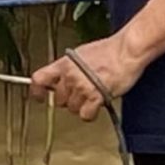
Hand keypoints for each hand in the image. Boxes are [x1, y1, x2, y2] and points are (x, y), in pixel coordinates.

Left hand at [28, 35, 146, 122]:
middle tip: (80, 94)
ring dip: (81, 106)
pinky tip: (97, 105)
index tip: (39, 97)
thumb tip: (62, 76)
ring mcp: (82, 86)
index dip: (36, 91)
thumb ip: (69, 66)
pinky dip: (91, 113)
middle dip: (68, 100)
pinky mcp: (96, 96)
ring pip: (72, 108)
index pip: (39, 79)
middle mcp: (70, 75)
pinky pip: (85, 115)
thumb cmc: (109, 50)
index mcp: (64, 63)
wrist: (127, 51)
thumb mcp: (81, 54)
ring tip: (92, 96)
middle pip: (58, 99)